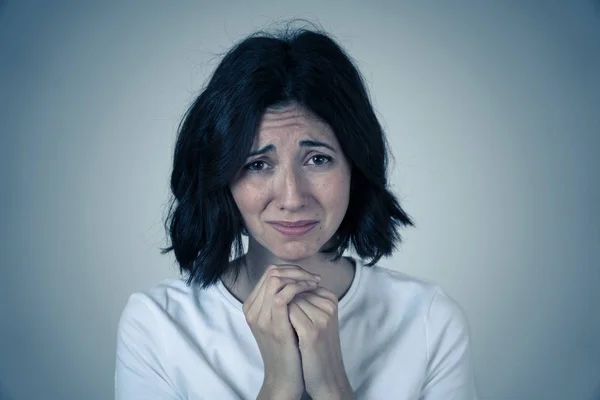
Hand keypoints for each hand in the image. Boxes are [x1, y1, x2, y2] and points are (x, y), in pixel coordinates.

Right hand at [243, 264, 321, 398]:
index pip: (269, 273)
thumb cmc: (286, 346)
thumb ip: (279, 300)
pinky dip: (299, 288)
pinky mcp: (273, 326)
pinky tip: (311, 291)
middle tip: (313, 278)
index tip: (308, 276)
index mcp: (251, 306)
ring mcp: (260, 318)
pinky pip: (282, 296)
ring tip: (314, 284)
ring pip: (276, 280)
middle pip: (271, 273)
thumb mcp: (279, 320)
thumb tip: (296, 277)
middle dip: (296, 271)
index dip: (290, 270)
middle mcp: (252, 309)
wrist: (284, 376)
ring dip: (299, 278)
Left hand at [288, 287, 354, 398]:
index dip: (287, 291)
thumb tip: (283, 283)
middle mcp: (328, 304)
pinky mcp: (312, 331)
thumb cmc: (317, 346)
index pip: (301, 282)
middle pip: (294, 289)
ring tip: (280, 322)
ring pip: (289, 299)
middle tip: (279, 315)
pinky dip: (280, 317)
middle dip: (282, 298)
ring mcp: (321, 317)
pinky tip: (279, 327)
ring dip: (279, 307)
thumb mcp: (316, 319)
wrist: (325, 376)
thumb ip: (306, 300)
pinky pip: (288, 313)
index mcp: (331, 299)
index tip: (283, 305)